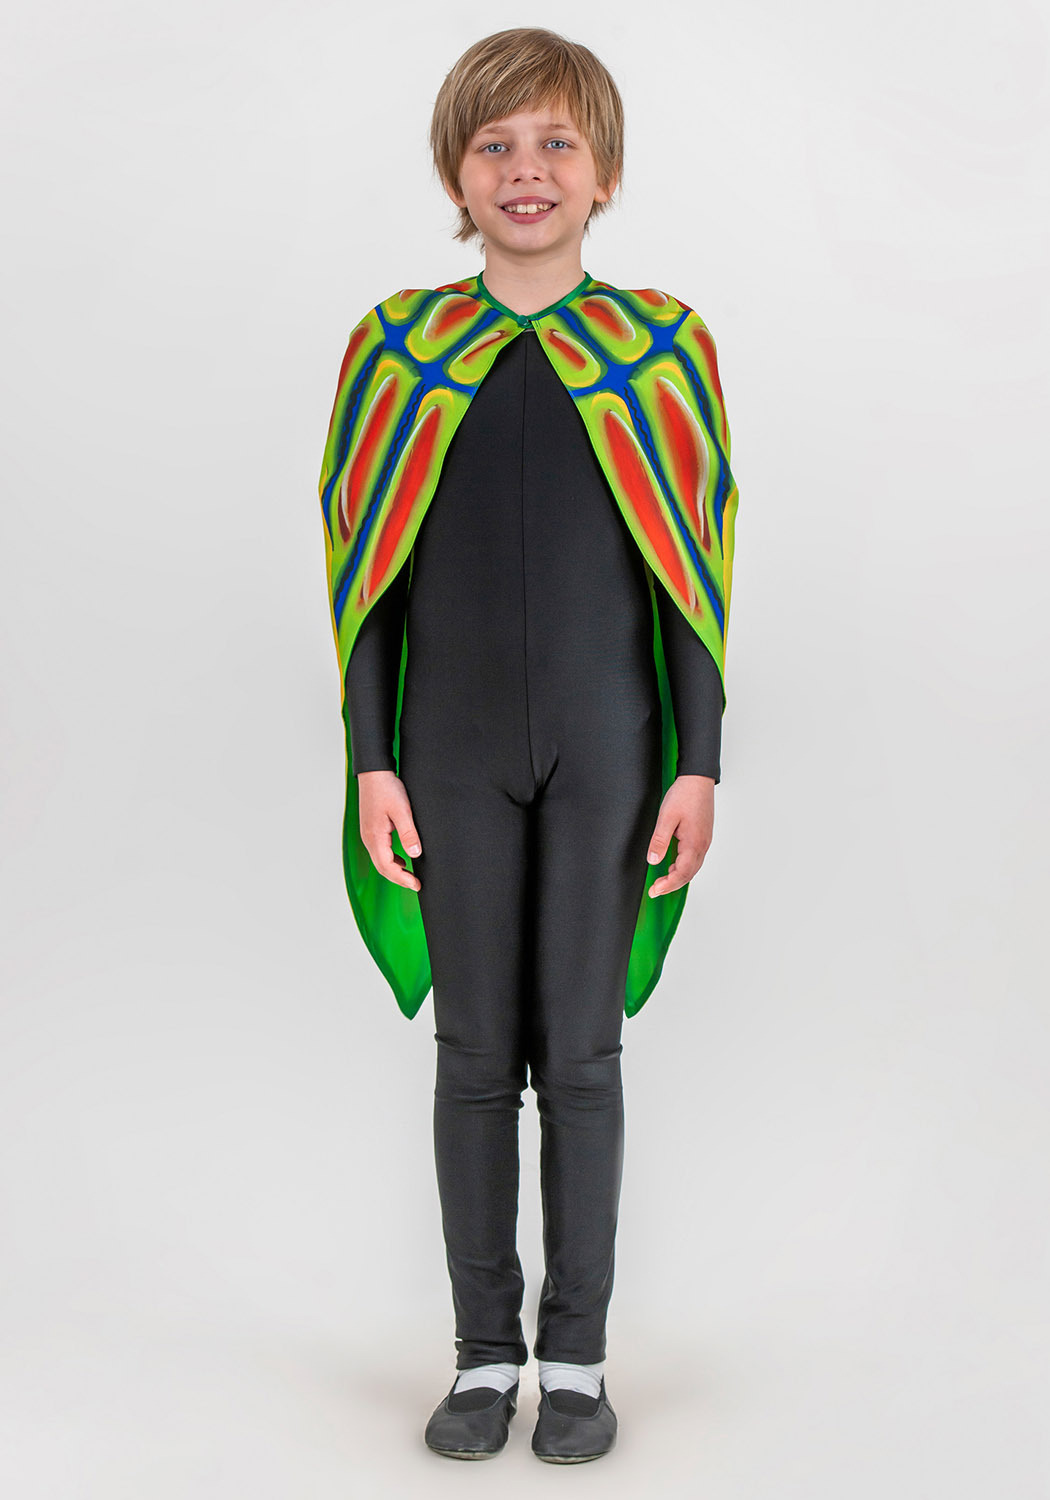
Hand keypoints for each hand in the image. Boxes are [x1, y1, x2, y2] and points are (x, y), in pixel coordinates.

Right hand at [357, 770, 422, 890]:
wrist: (374, 772)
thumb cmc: (386, 788)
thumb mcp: (402, 810)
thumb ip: (408, 833)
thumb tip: (415, 854)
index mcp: (375, 836)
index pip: (387, 867)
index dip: (402, 879)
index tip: (416, 884)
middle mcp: (368, 838)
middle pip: (382, 867)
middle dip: (398, 878)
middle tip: (415, 884)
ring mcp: (368, 834)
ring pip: (380, 860)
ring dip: (394, 870)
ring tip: (410, 875)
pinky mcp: (371, 829)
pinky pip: (379, 851)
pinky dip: (390, 859)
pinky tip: (402, 858)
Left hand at [646, 775, 714, 896]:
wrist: (698, 779)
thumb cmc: (685, 794)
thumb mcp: (666, 817)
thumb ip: (659, 841)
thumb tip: (653, 860)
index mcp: (694, 843)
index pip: (681, 873)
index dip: (667, 885)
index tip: (654, 891)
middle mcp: (702, 845)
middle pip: (689, 874)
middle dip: (672, 885)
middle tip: (656, 890)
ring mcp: (704, 841)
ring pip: (692, 867)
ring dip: (678, 877)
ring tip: (662, 880)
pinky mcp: (703, 836)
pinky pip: (694, 858)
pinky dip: (683, 867)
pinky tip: (673, 865)